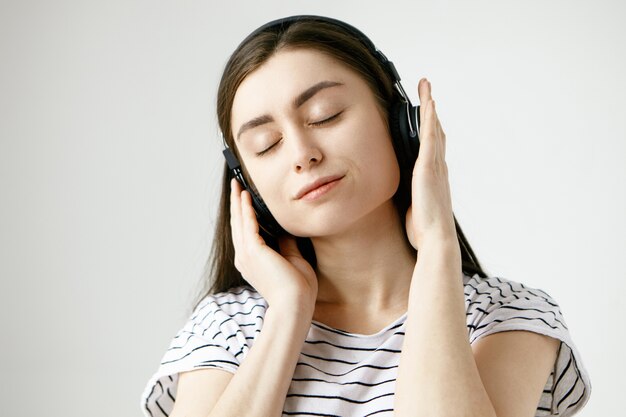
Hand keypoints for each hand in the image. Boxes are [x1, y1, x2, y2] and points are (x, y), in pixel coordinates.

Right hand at [230, 178, 317, 312]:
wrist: (295, 305)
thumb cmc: (297, 289)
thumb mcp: (293, 260)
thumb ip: (286, 245)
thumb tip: (285, 231)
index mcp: (252, 263)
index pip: (245, 233)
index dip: (243, 215)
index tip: (244, 200)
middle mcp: (244, 258)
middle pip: (237, 225)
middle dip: (236, 204)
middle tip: (235, 186)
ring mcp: (246, 255)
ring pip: (239, 222)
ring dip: (238, 202)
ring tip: (237, 185)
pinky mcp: (253, 251)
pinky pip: (248, 224)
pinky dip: (246, 209)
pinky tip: (246, 196)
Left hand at [405, 79, 456, 249]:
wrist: (434, 239)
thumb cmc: (423, 229)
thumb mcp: (412, 206)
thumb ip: (408, 194)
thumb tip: (399, 195)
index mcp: (432, 176)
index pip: (431, 145)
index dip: (430, 127)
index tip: (426, 112)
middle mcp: (437, 167)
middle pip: (435, 131)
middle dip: (430, 110)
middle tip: (427, 90)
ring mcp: (434, 165)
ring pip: (433, 128)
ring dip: (429, 106)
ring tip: (426, 87)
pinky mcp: (428, 167)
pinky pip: (429, 137)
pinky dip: (430, 119)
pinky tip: (428, 103)